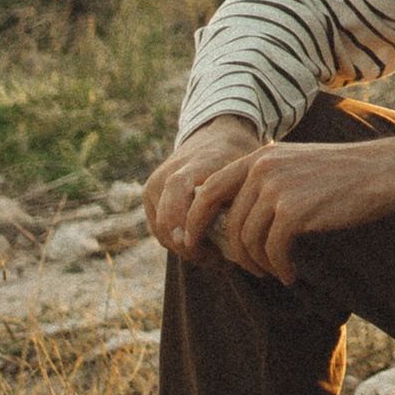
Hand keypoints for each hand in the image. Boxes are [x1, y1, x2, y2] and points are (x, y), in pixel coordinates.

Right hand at [143, 118, 267, 263]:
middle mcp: (168, 173)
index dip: (190, 227)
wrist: (215, 133)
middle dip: (190, 248)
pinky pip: (159, 228)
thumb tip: (241, 235)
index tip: (214, 252)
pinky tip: (202, 249)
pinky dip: (177, 242)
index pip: (180, 196)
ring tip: (214, 258)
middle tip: (218, 261)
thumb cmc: (237, 154)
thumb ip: (240, 195)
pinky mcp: (149, 194)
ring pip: (162, 230)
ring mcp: (155, 183)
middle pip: (167, 222)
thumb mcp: (245, 169)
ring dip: (185, 249)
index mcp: (194, 164)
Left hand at [214, 127, 394, 286]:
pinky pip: (272, 251)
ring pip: (248, 241)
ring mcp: (277, 190)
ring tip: (273, 272)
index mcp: (260, 157)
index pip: (209, 190)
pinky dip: (279, 268)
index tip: (198, 244)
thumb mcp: (298, 165)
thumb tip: (235, 216)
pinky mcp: (294, 213)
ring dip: (258, 264)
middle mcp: (262, 170)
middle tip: (244, 269)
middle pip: (228, 222)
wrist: (385, 171)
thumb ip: (266, 181)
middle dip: (231, 252)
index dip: (196, 220)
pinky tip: (290, 275)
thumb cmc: (346, 174)